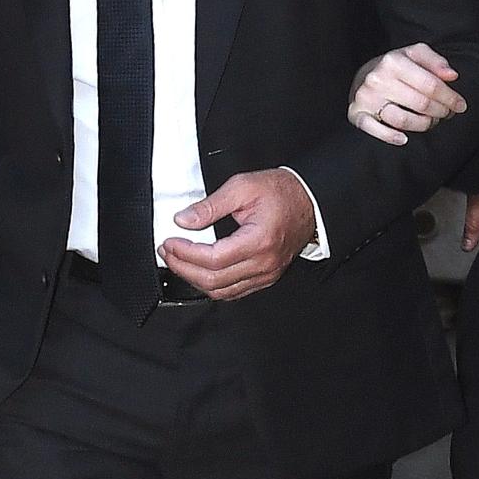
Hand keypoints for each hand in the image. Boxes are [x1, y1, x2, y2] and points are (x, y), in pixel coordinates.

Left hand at [159, 168, 315, 299]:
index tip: (170, 241)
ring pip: (221, 292)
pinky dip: (212, 285)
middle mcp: (264, 263)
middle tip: (168, 252)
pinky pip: (234, 291)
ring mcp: (266, 274)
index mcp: (259, 240)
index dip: (185, 253)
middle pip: (213, 280)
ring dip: (195, 279)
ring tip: (179, 261)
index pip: (213, 259)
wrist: (310, 201)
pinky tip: (200, 271)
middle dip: (183, 268)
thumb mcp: (243, 186)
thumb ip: (211, 205)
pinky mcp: (266, 277)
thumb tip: (183, 220)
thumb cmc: (282, 192)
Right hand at [347, 43, 465, 145]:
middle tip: (448, 114)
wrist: (364, 75)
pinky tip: (404, 138)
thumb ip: (436, 61)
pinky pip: (375, 130)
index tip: (460, 105)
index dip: (450, 97)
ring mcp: (366, 98)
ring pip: (403, 120)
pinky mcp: (356, 114)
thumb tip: (452, 76)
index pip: (430, 85)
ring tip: (431, 121)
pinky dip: (391, 137)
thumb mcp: (415, 55)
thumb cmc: (396, 66)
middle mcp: (377, 79)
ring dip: (424, 125)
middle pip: (421, 104)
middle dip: (440, 111)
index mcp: (393, 62)